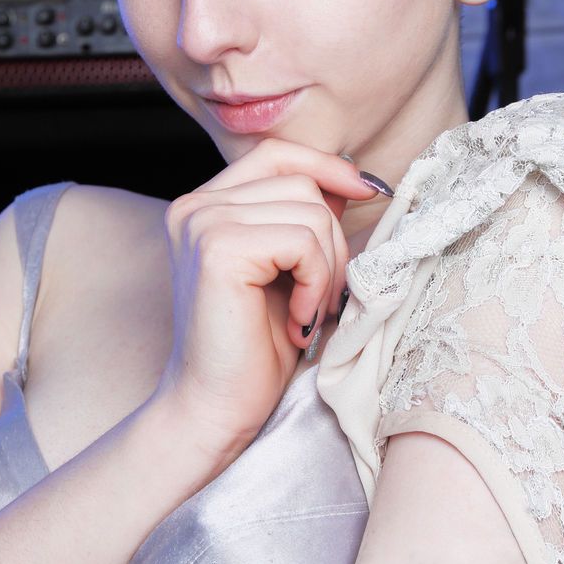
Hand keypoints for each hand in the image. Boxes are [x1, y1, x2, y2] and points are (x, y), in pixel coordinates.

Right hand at [154, 139, 377, 453]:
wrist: (214, 409)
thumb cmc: (253, 349)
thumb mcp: (287, 272)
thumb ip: (304, 222)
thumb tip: (354, 181)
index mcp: (204, 206)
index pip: (277, 155)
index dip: (327, 167)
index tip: (369, 192)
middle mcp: (195, 206)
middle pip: (302, 183)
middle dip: (333, 241)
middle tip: (323, 299)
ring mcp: (202, 223)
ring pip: (310, 212)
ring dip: (328, 268)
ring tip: (309, 313)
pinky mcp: (218, 248)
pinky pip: (303, 241)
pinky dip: (317, 282)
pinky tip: (300, 319)